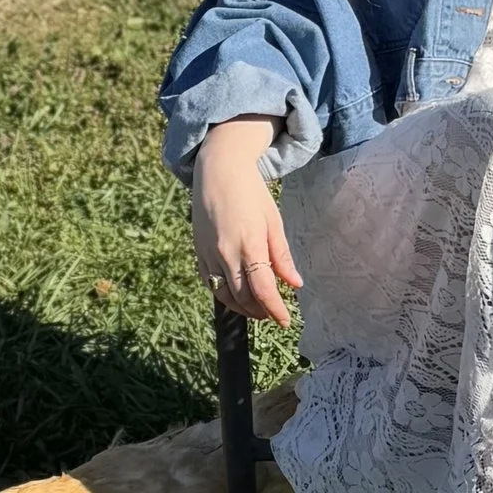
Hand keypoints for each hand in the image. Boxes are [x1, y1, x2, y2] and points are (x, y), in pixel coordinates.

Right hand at [190, 115, 301, 329]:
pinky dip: (223, 294)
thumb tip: (294, 283)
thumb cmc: (251, 193)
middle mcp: (226, 253)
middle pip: (243, 297)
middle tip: (273, 315)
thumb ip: (282, 256)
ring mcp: (209, 254)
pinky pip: (210, 282)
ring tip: (257, 310)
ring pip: (224, 294)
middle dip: (260, 311)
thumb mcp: (273, 221)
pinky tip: (236, 295)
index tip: (285, 321)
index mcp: (250, 244)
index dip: (275, 310)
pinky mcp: (198, 252)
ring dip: (242, 308)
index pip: (263, 290)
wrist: (218, 170)